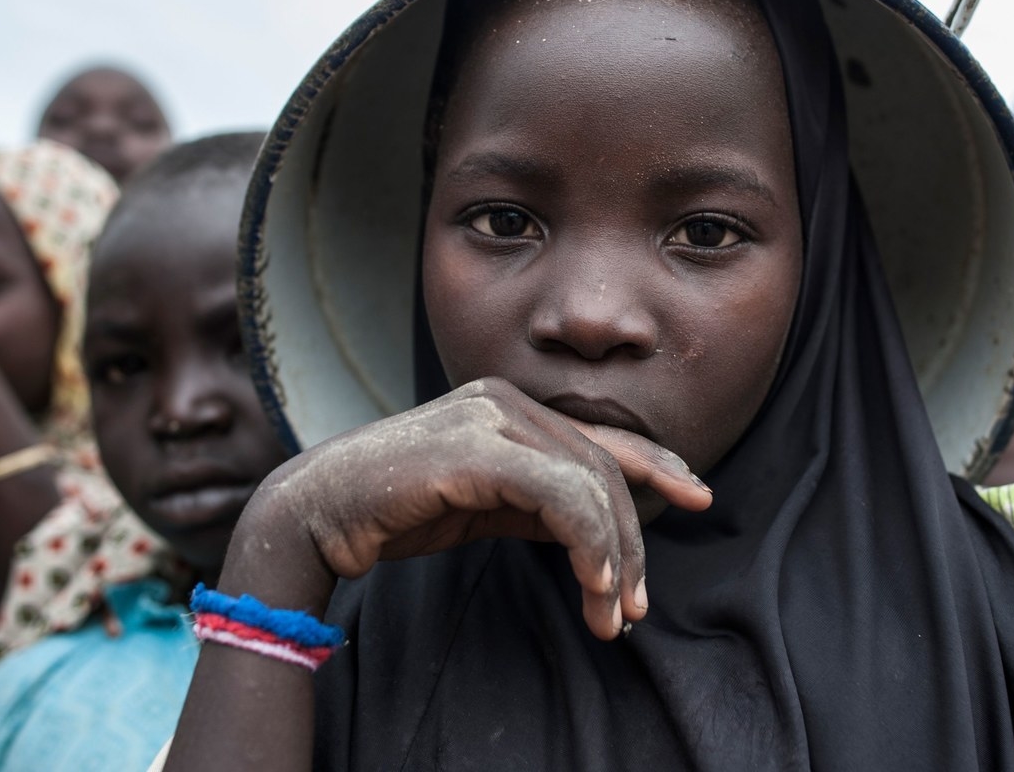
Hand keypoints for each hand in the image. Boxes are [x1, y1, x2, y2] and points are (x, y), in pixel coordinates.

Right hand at [257, 378, 713, 640]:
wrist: (318, 512)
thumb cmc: (397, 509)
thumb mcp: (486, 504)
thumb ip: (538, 501)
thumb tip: (598, 530)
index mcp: (508, 403)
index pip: (599, 436)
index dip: (655, 465)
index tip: (695, 495)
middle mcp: (504, 399)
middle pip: (601, 466)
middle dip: (632, 538)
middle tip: (636, 605)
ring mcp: (490, 417)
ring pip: (589, 483)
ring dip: (612, 556)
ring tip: (612, 613)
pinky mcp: (477, 448)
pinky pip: (560, 496)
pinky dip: (589, 542)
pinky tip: (593, 583)